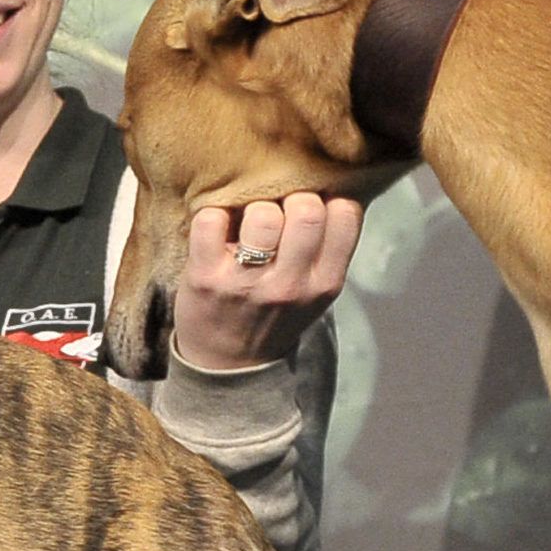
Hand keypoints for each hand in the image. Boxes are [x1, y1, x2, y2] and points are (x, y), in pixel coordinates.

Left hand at [167, 196, 361, 371]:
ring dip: (253, 206)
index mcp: (325, 282)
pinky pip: (210, 221)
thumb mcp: (315, 292)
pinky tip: (217, 228)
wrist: (227, 364)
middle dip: (292, 197)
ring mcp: (247, 281)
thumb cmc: (274, 314)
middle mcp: (290, 284)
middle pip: (306, 209)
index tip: (313, 205)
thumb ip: (326, 249)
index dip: (329, 199)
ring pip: (262, 214)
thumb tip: (328, 186)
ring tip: (247, 222)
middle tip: (278, 208)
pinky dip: (212, 215)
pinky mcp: (204, 277)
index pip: (345, 216)